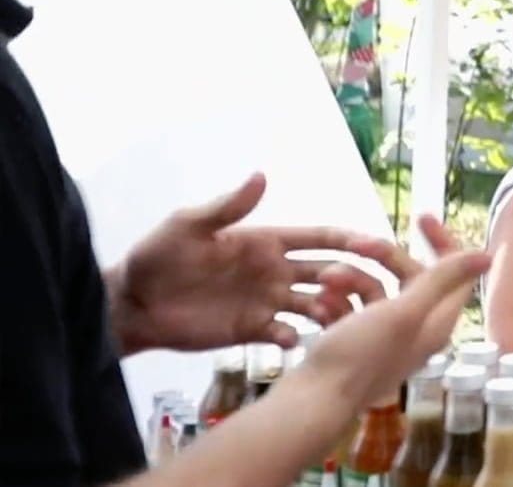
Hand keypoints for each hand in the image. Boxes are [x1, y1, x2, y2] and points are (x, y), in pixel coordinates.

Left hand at [108, 174, 408, 352]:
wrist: (134, 305)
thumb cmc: (158, 258)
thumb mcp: (189, 225)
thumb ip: (228, 206)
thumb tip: (262, 175)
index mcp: (268, 242)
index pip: (321, 238)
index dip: (349, 239)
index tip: (375, 245)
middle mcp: (277, 271)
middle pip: (331, 271)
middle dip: (352, 277)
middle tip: (362, 289)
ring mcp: (268, 302)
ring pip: (318, 304)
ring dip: (332, 309)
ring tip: (332, 318)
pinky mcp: (254, 331)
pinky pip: (288, 334)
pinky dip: (298, 338)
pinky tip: (294, 341)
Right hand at [294, 214, 490, 409]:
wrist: (312, 400)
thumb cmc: (360, 355)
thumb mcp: (404, 311)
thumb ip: (442, 280)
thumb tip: (487, 254)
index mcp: (437, 320)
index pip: (454, 271)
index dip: (443, 241)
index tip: (419, 216)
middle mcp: (417, 327)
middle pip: (410, 274)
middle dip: (381, 257)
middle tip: (356, 245)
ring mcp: (385, 335)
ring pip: (374, 288)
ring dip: (349, 278)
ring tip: (325, 282)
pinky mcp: (356, 340)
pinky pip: (351, 307)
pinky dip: (336, 300)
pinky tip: (317, 303)